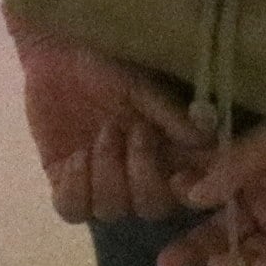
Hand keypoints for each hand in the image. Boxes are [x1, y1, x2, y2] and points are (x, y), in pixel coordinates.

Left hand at [11, 24, 206, 223]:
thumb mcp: (143, 86)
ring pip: (111, 211)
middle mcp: (138, 174)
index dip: (187, 191)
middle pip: (151, 208)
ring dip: (108, 174)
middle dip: (142, 176)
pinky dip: (76, 187)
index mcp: (167, 152)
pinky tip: (77, 156)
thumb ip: (170, 116)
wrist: (59, 54)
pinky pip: (71, 210)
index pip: (188, 190)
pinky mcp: (66, 183)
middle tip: (134, 130)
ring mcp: (101, 182)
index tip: (177, 171)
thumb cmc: (109, 64)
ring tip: (102, 134)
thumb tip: (206, 140)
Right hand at [159, 110, 265, 265]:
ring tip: (226, 258)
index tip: (169, 199)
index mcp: (249, 181)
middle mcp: (265, 212)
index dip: (185, 209)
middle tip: (168, 262)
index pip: (206, 204)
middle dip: (194, 253)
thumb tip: (190, 193)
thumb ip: (235, 165)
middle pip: (221, 242)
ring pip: (250, 265)